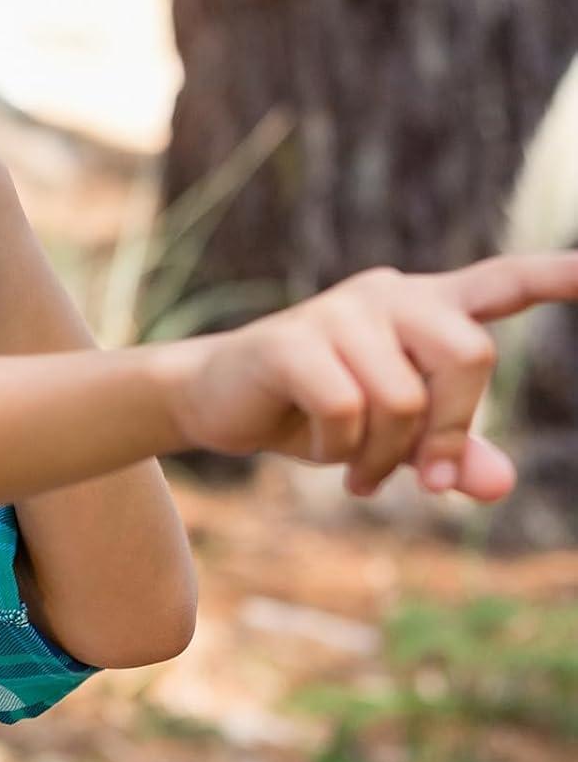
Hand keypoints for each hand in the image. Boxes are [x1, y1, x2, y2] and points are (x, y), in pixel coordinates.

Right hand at [157, 253, 577, 500]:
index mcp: (422, 307)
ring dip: (383, 457)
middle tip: (422, 476)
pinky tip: (316, 446)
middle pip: (469, 355)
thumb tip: (496, 485)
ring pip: (403, 399)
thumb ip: (452, 455)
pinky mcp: (292, 339)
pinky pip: (347, 410)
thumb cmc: (315, 412)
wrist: (217, 401)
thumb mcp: (393, 439)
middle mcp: (388, 294)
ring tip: (355, 468)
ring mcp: (338, 310)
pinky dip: (337, 449)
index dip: (556, 276)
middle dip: (451, 428)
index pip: (502, 283)